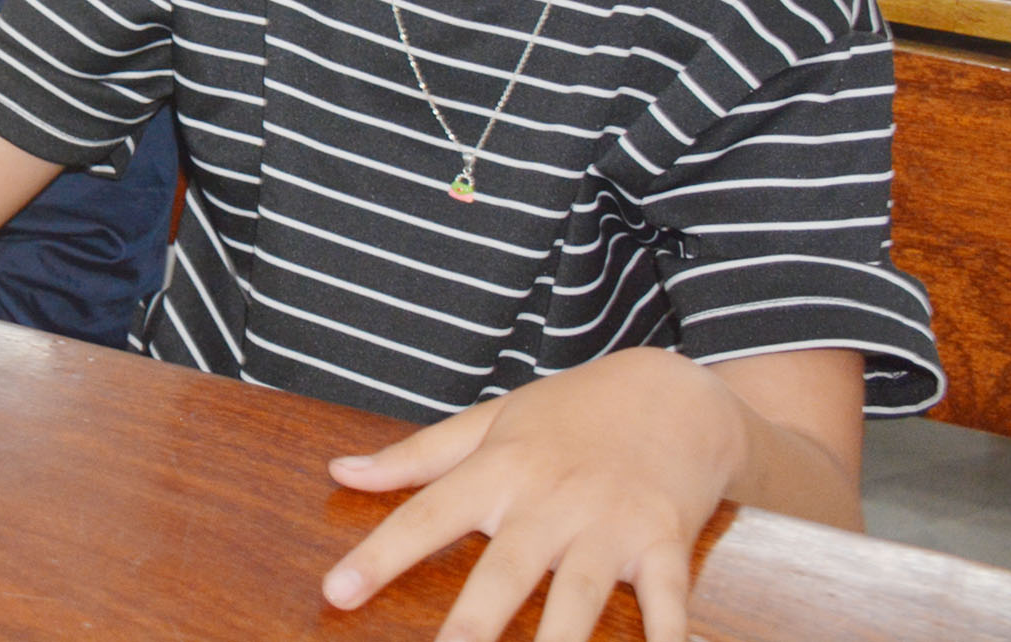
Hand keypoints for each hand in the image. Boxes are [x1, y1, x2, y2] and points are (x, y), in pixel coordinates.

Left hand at [322, 348, 739, 641]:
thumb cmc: (571, 413)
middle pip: (505, 569)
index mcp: (500, 468)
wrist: (675, 393)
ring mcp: (611, 525)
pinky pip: (667, 604)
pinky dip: (667, 641)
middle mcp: (552, 501)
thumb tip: (340, 473)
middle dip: (473, 621)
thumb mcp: (490, 421)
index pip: (427, 514)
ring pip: (579, 596)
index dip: (379, 555)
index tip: (335, 592)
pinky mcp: (666, 545)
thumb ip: (416, 456)